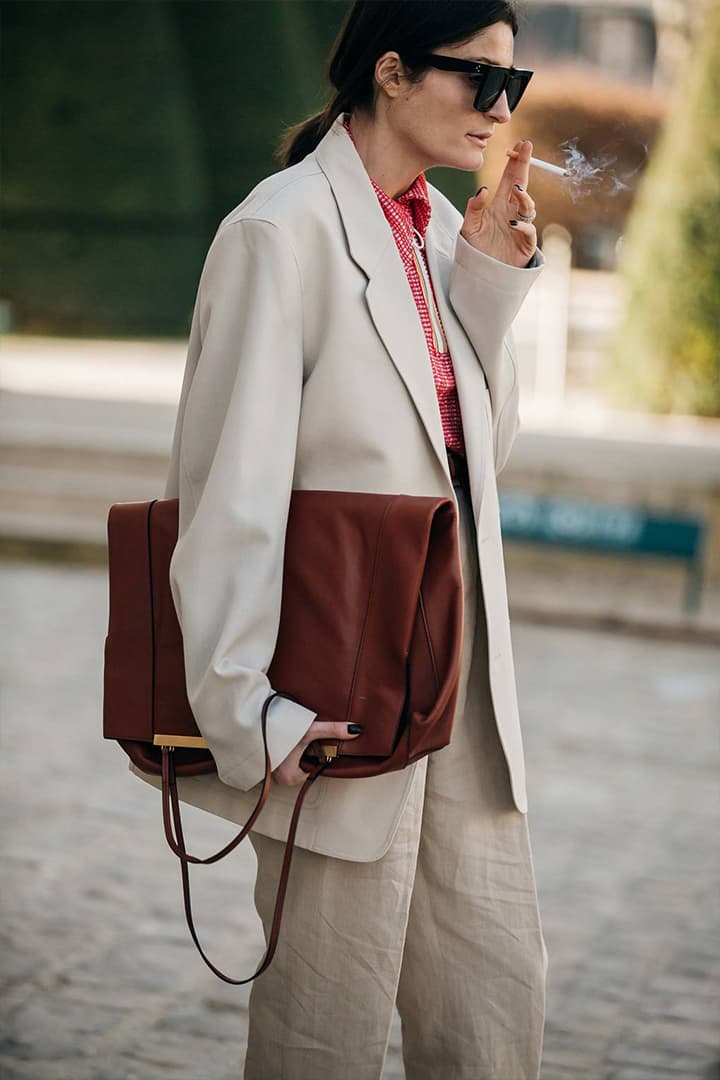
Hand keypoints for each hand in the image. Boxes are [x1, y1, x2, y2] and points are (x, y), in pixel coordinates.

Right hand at [271, 720, 361, 785]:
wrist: (246, 723)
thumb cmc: (276, 731)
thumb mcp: (308, 731)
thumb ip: (332, 731)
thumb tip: (355, 731)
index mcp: (291, 777)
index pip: (315, 769)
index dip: (320, 755)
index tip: (318, 743)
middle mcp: (280, 777)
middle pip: (306, 764)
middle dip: (309, 750)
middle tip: (305, 737)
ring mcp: (272, 769)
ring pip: (295, 758)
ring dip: (298, 746)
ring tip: (296, 734)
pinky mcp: (266, 759)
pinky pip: (283, 754)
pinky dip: (288, 745)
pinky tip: (286, 734)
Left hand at [460, 139, 536, 267]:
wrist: (482, 276)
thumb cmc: (476, 252)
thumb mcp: (469, 228)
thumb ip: (473, 209)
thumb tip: (483, 190)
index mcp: (500, 206)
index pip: (510, 179)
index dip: (515, 162)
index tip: (519, 145)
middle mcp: (513, 214)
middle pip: (522, 185)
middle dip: (525, 167)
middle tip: (526, 149)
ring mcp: (521, 228)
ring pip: (528, 208)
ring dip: (523, 198)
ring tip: (516, 190)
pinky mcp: (525, 245)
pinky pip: (528, 232)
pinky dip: (522, 226)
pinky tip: (512, 224)